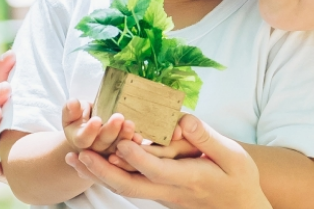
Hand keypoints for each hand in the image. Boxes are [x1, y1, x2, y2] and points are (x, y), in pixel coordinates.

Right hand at [62, 99, 138, 155]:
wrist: (90, 128)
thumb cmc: (80, 117)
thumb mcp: (72, 112)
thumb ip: (71, 109)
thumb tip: (73, 103)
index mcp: (79, 140)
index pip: (83, 139)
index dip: (90, 131)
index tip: (97, 119)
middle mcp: (93, 151)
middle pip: (102, 144)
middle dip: (111, 131)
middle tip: (118, 117)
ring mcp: (108, 154)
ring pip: (116, 149)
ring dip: (124, 137)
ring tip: (130, 124)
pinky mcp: (121, 154)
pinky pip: (128, 151)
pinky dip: (133, 144)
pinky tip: (139, 137)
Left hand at [64, 115, 269, 208]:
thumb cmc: (240, 180)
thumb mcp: (233, 156)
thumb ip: (206, 138)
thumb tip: (184, 119)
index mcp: (190, 178)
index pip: (157, 170)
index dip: (137, 158)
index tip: (119, 144)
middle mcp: (170, 190)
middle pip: (130, 185)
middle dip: (103, 171)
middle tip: (78, 155)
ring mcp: (162, 195)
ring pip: (125, 187)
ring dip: (99, 173)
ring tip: (73, 157)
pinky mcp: (159, 193)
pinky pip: (129, 185)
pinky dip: (108, 174)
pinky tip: (91, 163)